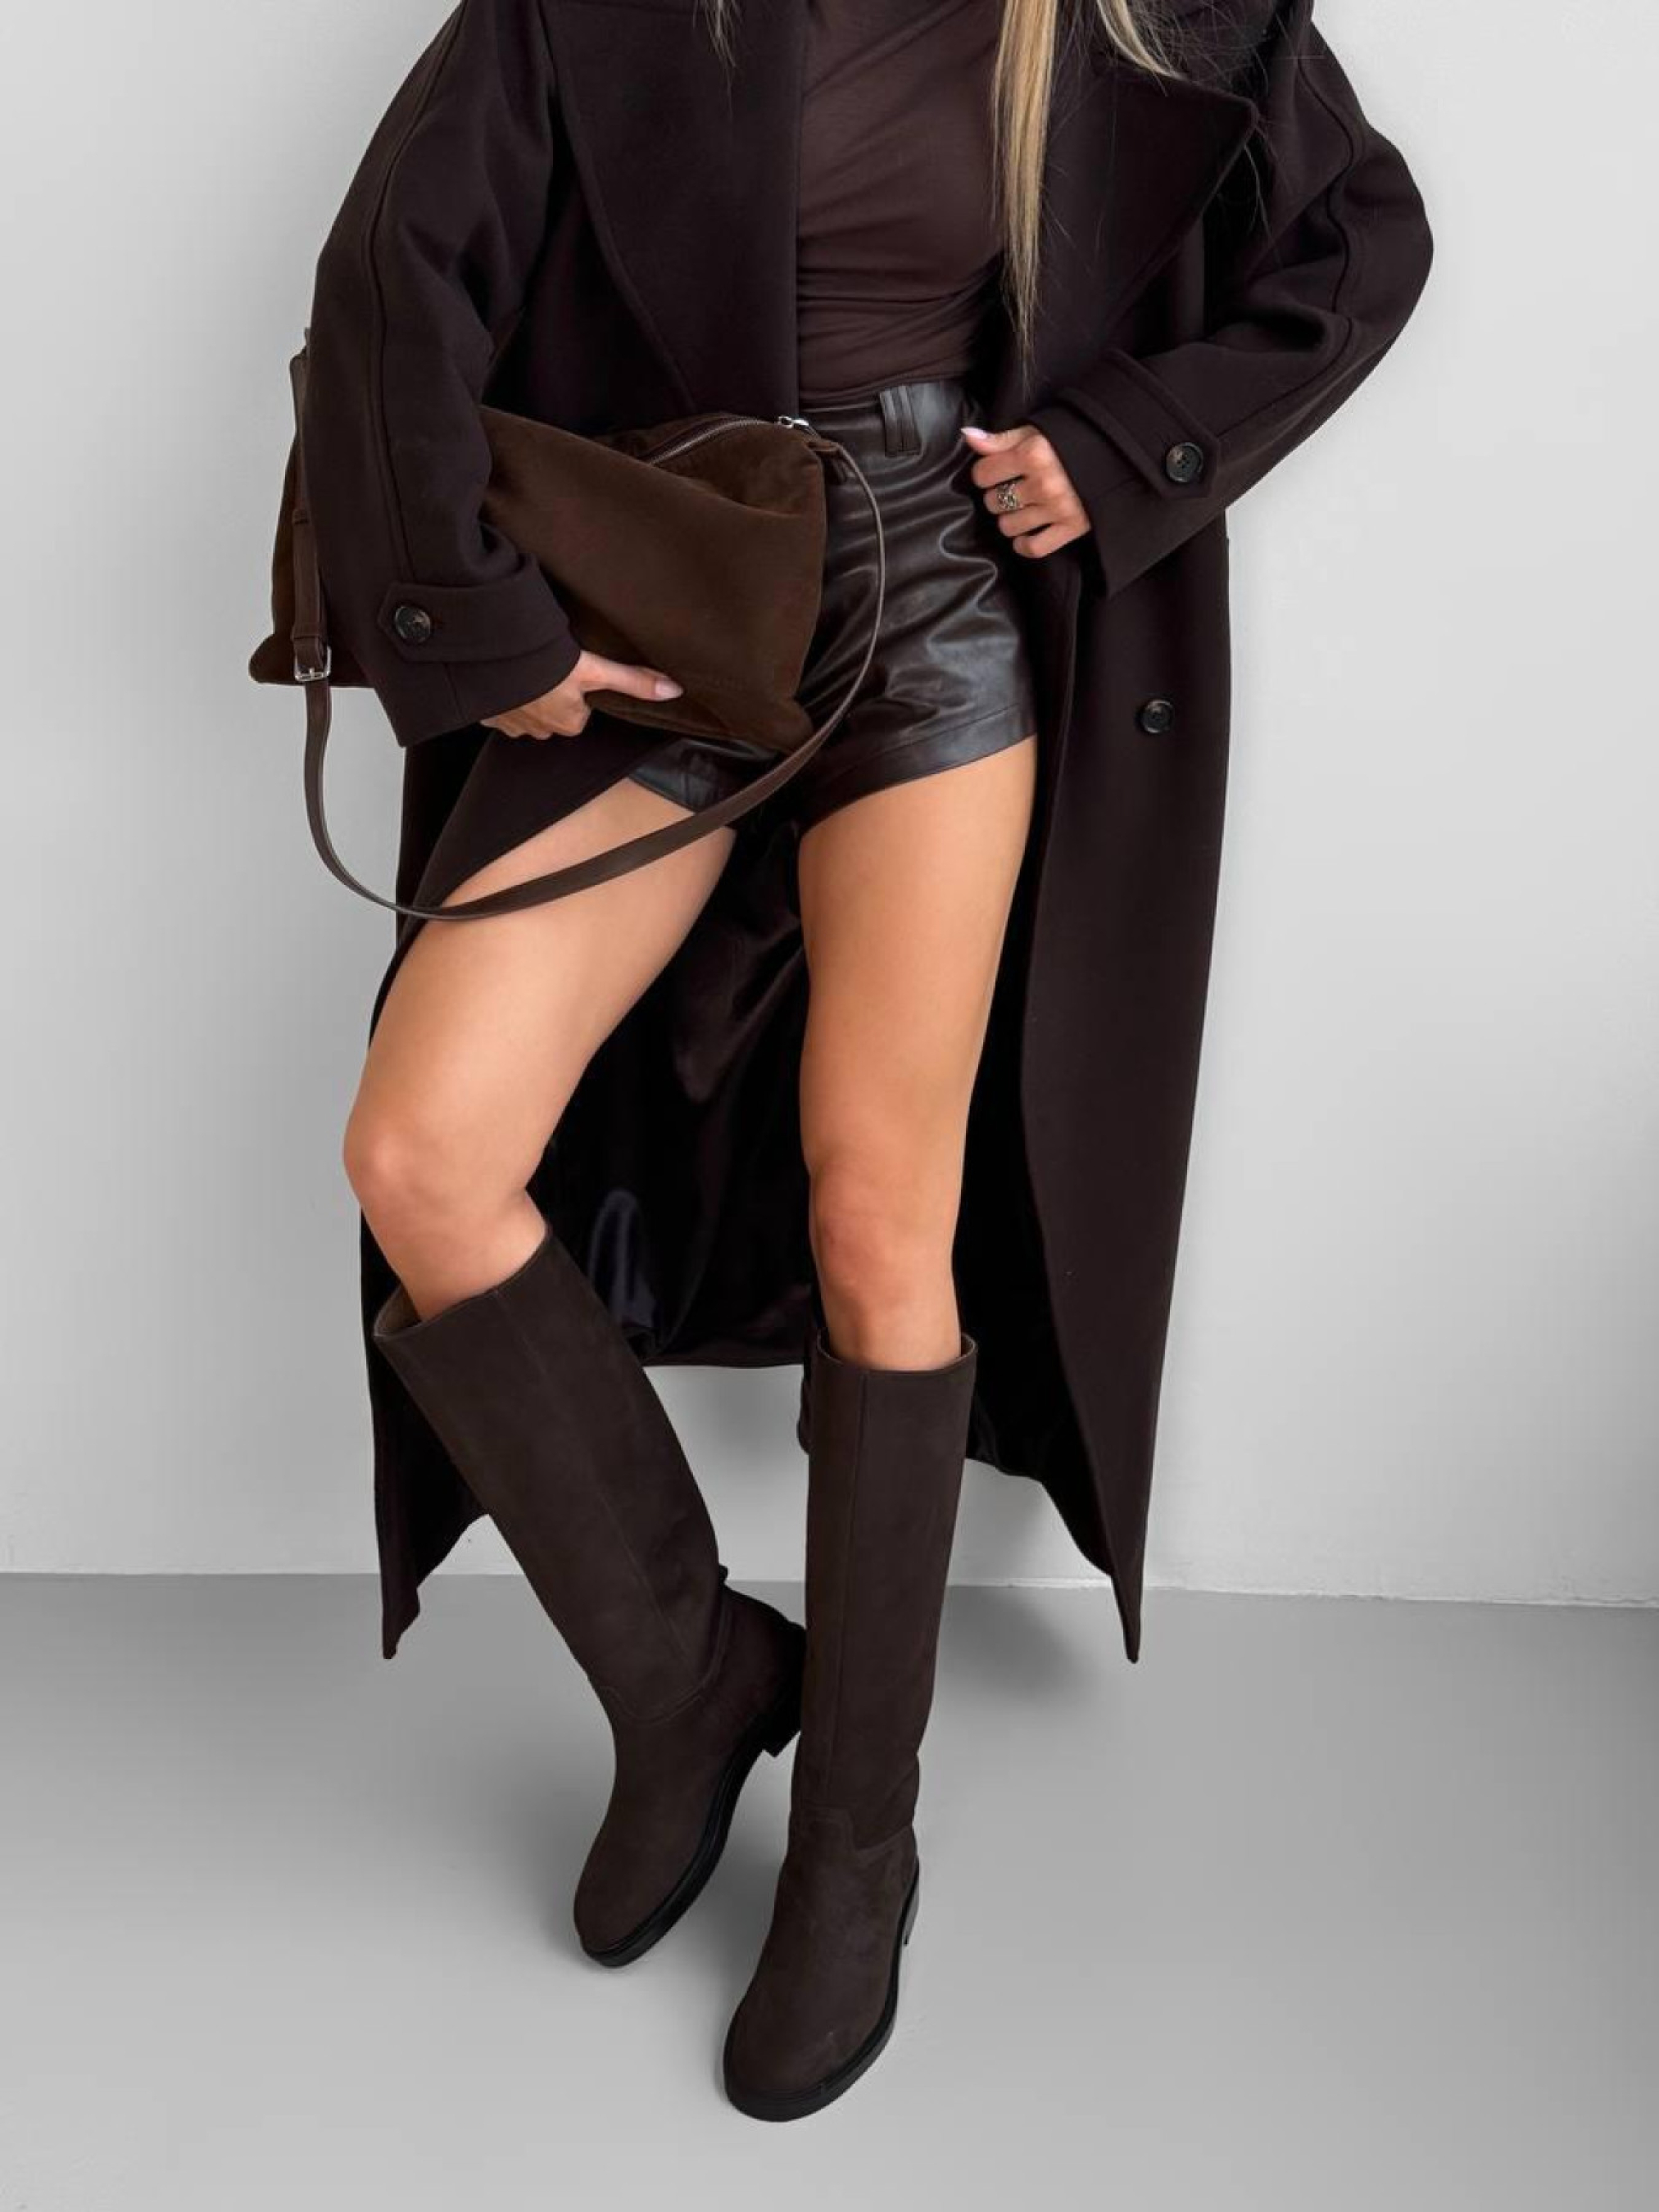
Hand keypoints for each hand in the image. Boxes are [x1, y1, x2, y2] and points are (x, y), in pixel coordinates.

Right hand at [481, 650, 682, 738]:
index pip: (580, 712)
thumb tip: (673, 691)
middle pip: (555, 713)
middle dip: (553, 694)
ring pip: (527, 711)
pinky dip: (502, 695)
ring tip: (527, 670)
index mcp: (570, 724)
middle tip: (550, 668)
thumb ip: (633, 681)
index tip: (572, 672)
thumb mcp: (597, 671)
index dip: (577, 690)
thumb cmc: (550, 668)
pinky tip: (504, 677)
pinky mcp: (489, 715)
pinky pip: (499, 707)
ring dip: (527, 694)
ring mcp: (514, 725)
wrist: (499, 662)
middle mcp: (542, 731)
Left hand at [961, 423, 1089, 559]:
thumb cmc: (1071, 441)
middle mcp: (1043, 483)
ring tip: (1022, 508)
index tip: (996, 472)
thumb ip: (1001, 439)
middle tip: (1012, 489)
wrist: (1117, 456)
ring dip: (1009, 519)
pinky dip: (1024, 544)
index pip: (982, 474)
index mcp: (1033, 454)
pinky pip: (1033, 548)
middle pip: (993, 502)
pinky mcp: (1071, 528)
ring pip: (1008, 526)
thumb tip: (967, 436)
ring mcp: (1057, 509)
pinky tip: (1026, 533)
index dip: (985, 473)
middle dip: (997, 496)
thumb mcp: (1036, 432)